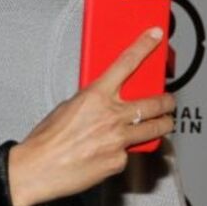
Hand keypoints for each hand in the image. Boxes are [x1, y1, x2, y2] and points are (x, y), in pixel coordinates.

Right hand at [7, 27, 175, 205]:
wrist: (37, 169)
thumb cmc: (46, 141)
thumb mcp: (67, 108)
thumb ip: (91, 102)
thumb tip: (104, 103)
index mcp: (96, 96)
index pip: (126, 63)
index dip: (144, 46)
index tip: (154, 36)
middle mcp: (111, 116)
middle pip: (155, 102)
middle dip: (167, 101)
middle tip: (169, 101)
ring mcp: (118, 140)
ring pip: (155, 128)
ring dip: (162, 125)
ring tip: (163, 124)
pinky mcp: (118, 161)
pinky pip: (130, 153)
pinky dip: (124, 152)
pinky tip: (112, 153)